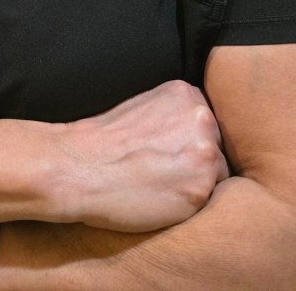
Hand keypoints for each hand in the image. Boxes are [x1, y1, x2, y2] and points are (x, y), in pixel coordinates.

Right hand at [57, 79, 229, 231]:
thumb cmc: (103, 142)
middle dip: (194, 160)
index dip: (185, 141)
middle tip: (160, 170)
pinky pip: (210, 200)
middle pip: (215, 145)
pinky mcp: (202, 186)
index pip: (204, 122)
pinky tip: (163, 198)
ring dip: (196, 182)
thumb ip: (173, 114)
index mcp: (184, 92)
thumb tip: (191, 132)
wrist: (79, 168)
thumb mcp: (142, 106)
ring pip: (216, 174)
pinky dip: (190, 203)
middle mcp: (201, 117)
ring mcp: (205, 151)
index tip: (164, 151)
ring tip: (160, 184)